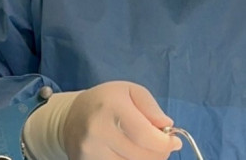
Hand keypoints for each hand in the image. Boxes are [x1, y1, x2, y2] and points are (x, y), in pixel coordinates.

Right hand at [61, 81, 181, 159]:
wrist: (71, 117)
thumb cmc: (106, 101)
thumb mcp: (130, 91)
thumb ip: (151, 107)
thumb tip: (167, 126)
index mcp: (110, 107)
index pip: (144, 134)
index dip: (164, 143)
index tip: (174, 142)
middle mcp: (97, 130)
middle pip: (139, 155)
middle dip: (159, 153)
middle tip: (164, 147)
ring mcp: (89, 151)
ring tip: (149, 150)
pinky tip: (134, 155)